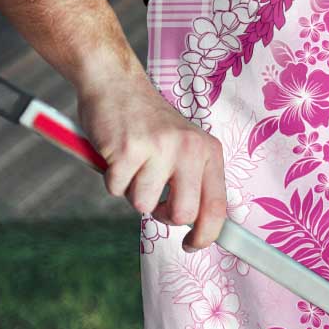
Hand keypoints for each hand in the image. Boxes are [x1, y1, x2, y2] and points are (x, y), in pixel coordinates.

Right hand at [77, 71, 226, 250]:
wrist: (116, 84)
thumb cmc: (149, 124)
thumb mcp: (185, 146)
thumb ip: (194, 181)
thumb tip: (201, 227)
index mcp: (208, 151)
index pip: (217, 206)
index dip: (207, 235)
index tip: (193, 244)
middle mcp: (189, 148)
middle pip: (183, 214)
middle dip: (163, 215)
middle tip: (154, 198)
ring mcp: (159, 148)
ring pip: (144, 205)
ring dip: (132, 191)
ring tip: (133, 164)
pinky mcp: (128, 149)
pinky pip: (116, 190)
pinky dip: (112, 179)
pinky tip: (117, 155)